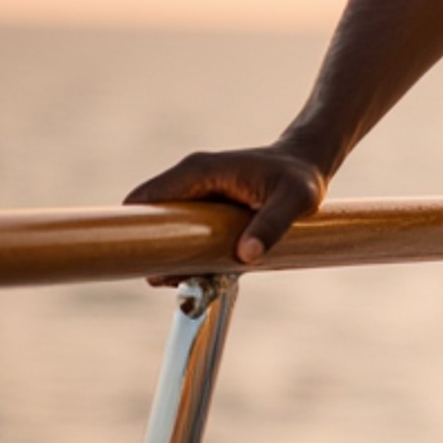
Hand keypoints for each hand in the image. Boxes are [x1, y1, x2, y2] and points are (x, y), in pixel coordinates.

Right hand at [124, 145, 327, 265]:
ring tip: (191, 279)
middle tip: (171, 280)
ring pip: (166, 229)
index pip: (145, 199)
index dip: (133, 228)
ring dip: (171, 257)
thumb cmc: (301, 178)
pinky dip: (187, 255)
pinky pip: (184, 232)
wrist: (308, 163)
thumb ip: (271, 225)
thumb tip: (246, 255)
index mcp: (198, 172)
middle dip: (155, 251)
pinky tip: (205, 273)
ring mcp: (196, 193)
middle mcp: (190, 180)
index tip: (139, 260)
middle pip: (150, 218)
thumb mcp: (294, 201)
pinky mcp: (205, 208)